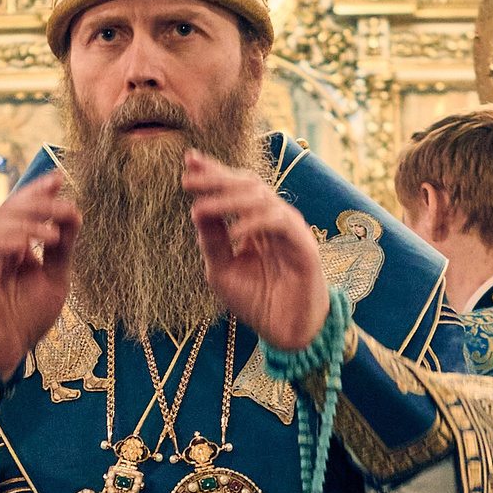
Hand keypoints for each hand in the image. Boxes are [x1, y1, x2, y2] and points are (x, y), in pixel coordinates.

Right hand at [0, 174, 77, 376]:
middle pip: (9, 210)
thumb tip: (75, 214)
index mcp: (14, 245)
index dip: (38, 191)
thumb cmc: (25, 319)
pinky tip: (24, 246)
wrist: (5, 355)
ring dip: (26, 224)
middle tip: (63, 204)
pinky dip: (2, 244)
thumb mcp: (54, 280)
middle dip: (37, 203)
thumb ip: (63, 250)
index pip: (23, 209)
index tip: (60, 178)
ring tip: (53, 234)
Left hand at [183, 151, 326, 350]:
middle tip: (188, 178)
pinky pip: (280, 223)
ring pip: (262, 199)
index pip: (235, 188)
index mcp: (254, 222)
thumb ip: (211, 240)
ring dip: (229, 200)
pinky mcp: (304, 245)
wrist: (285, 333)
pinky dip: (255, 224)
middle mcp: (273, 219)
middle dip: (217, 178)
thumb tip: (195, 208)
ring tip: (201, 207)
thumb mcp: (222, 269)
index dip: (214, 171)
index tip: (188, 159)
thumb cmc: (257, 301)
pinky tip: (235, 233)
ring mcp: (290, 229)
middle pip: (248, 185)